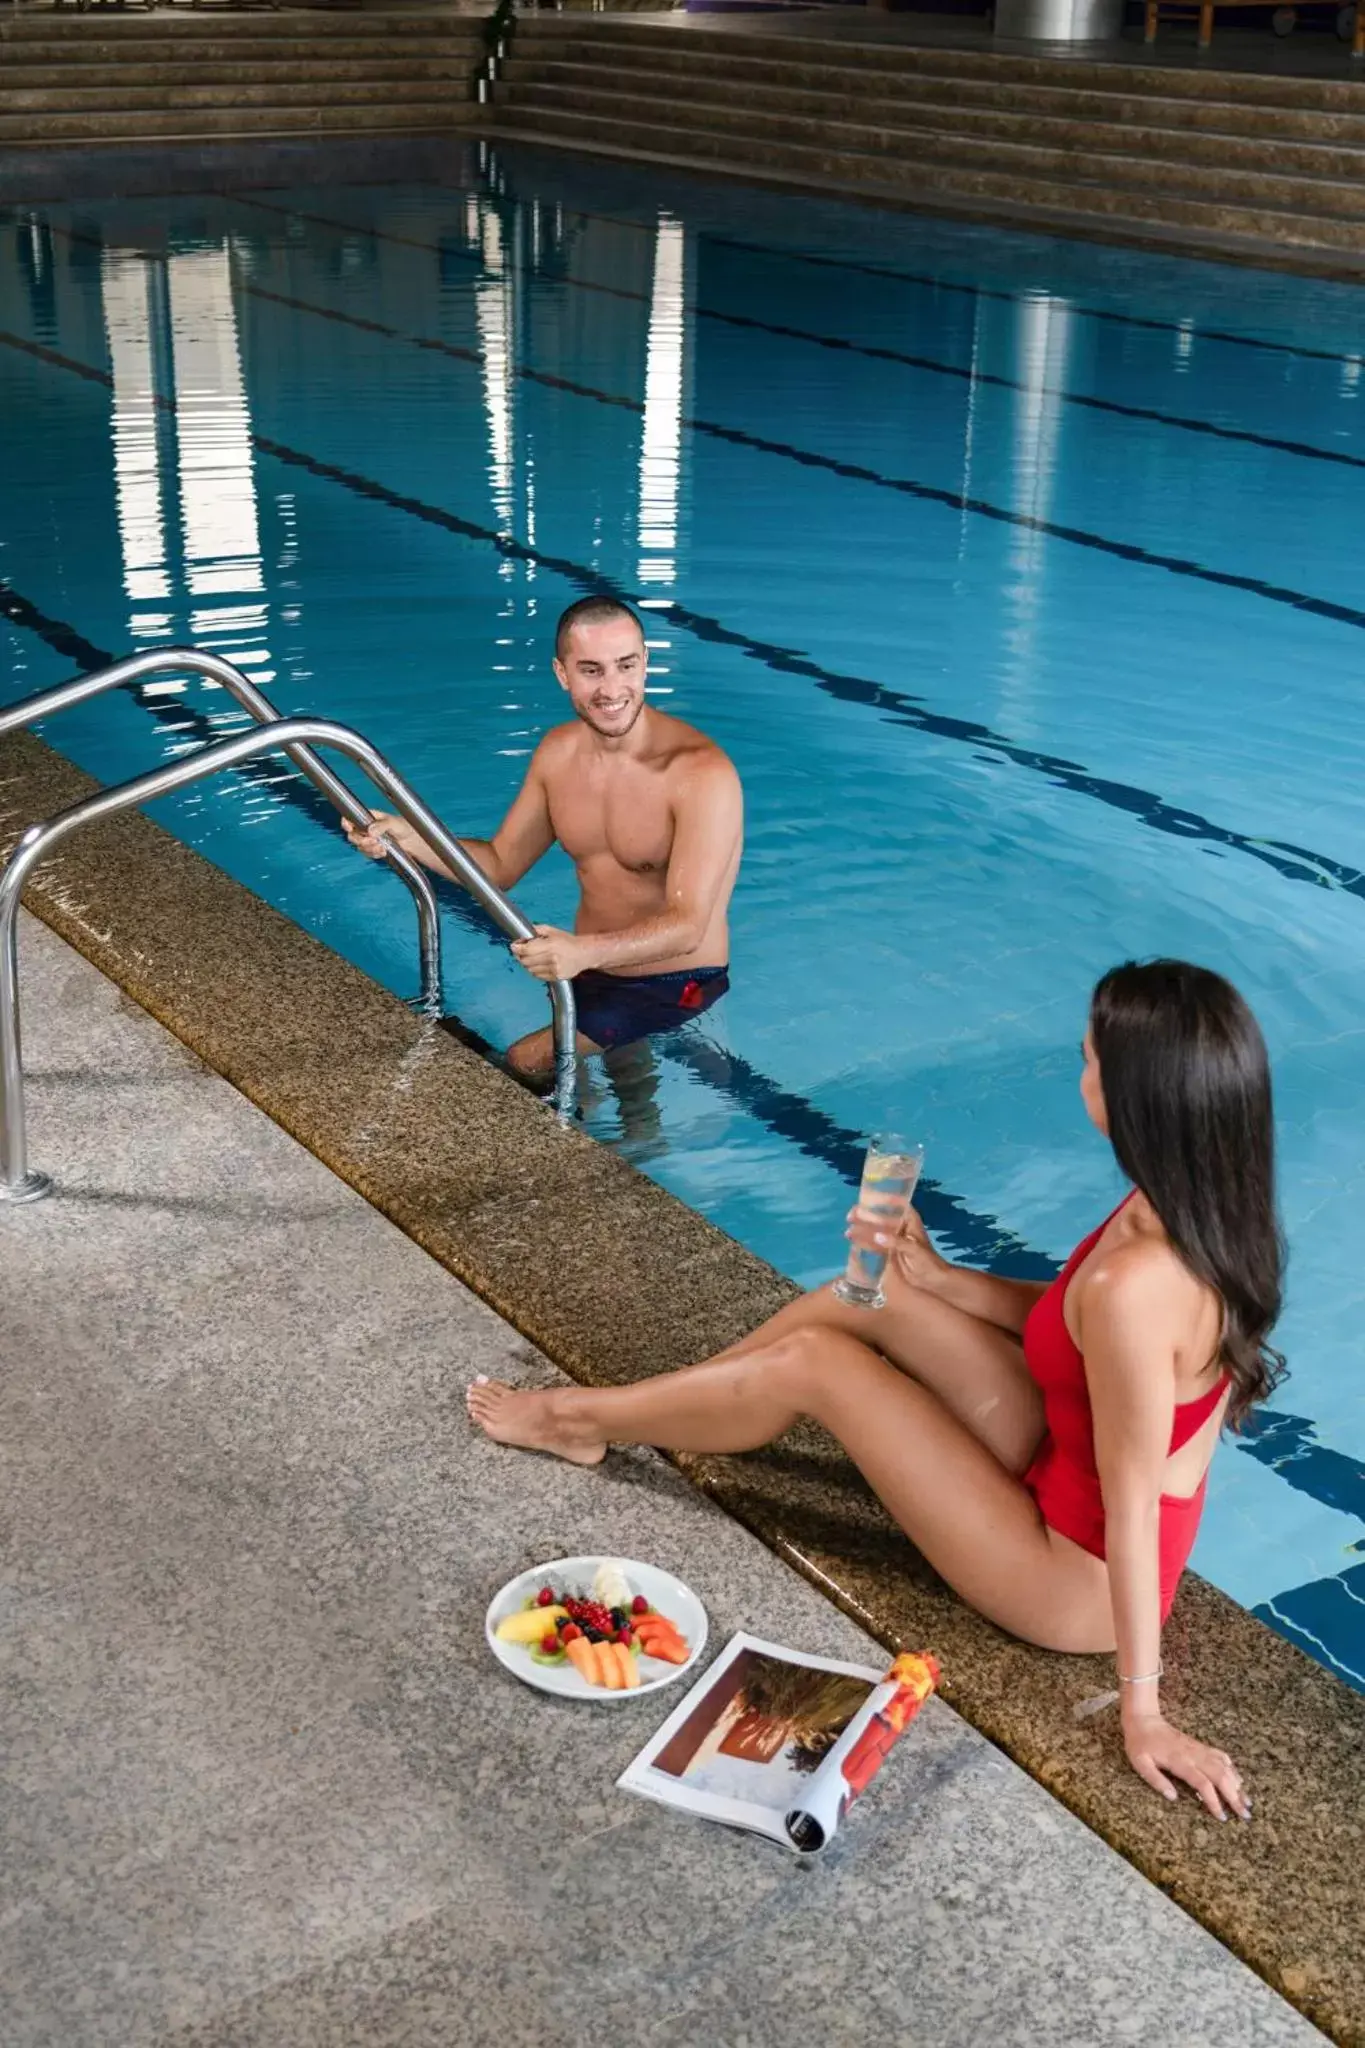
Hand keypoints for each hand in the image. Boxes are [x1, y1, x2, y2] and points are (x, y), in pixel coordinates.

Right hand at [343, 811, 407, 861]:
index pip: (351, 818)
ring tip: (382, 847)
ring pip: (360, 847)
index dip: (346, 823)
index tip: (349, 828)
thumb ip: (382, 825)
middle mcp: (366, 828)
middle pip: (353, 836)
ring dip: (370, 849)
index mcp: (368, 817)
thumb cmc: (403, 826)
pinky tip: (384, 851)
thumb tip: (370, 831)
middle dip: (362, 841)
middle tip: (373, 841)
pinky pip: (367, 854)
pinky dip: (375, 854)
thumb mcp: (393, 823)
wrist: (411, 839)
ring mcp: (369, 839)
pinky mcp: (373, 849)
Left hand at [510, 925, 595, 981]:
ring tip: (532, 958)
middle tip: (521, 952)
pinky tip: (540, 964)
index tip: (514, 946)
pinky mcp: (556, 977)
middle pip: (526, 961)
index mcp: (551, 945)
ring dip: (528, 964)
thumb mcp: (552, 931)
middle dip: (521, 956)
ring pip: (530, 970)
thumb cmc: (568, 941)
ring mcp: (554, 970)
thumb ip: (536, 931)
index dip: (517, 948)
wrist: (585, 953)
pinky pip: (538, 976)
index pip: (527, 950)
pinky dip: (535, 970)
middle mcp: (552, 959)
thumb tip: (522, 935)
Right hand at [846, 1201, 947, 1294]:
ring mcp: (893, 1238)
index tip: (866, 1200)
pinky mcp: (888, 1250)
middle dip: (865, 1215)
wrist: (932, 1280)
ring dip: (862, 1229)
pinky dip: (864, 1242)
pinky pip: (874, 1243)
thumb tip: (877, 1236)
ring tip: (848, 1232)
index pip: (895, 1203)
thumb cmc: (928, 1261)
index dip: (882, 1199)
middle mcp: (900, 1225)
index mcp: (909, 1220)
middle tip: (851, 1217)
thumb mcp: (914, 1249)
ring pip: (875, 1229)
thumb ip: (897, 1242)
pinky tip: (853, 1241)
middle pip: (880, 1215)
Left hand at [1123, 1712, 1250, 1819]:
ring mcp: (1198, 1749)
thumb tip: (1173, 1798)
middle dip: (1234, 1796)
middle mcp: (1193, 1754)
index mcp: (1179, 1761)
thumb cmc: (1140, 1744)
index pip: (1203, 1783)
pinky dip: (1231, 1768)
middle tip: (1245, 1814)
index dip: (1213, 1801)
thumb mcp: (1140, 1763)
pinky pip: (1220, 1756)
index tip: (1222, 1817)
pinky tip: (1238, 1779)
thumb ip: (1156, 1780)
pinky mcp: (1199, 1746)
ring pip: (1224, 1766)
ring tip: (1247, 1801)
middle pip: (1220, 1776)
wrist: (1143, 1719)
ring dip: (1237, 1784)